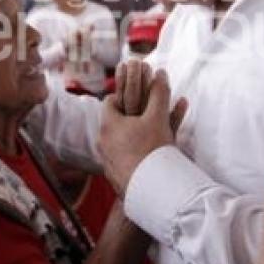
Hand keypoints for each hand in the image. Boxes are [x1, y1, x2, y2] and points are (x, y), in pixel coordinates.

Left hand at [98, 68, 186, 196]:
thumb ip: (160, 93)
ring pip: (121, 142)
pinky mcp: (117, 177)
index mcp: (108, 124)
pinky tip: (151, 156)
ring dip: (136, 135)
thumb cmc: (152, 149)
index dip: (124, 95)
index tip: (138, 95)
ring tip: (154, 134)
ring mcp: (108, 161)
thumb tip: (161, 72)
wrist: (151, 191)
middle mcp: (103, 142)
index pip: (110, 101)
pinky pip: (126, 159)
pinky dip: (136, 154)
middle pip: (115, 122)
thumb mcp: (158, 117)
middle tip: (148, 114)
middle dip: (132, 116)